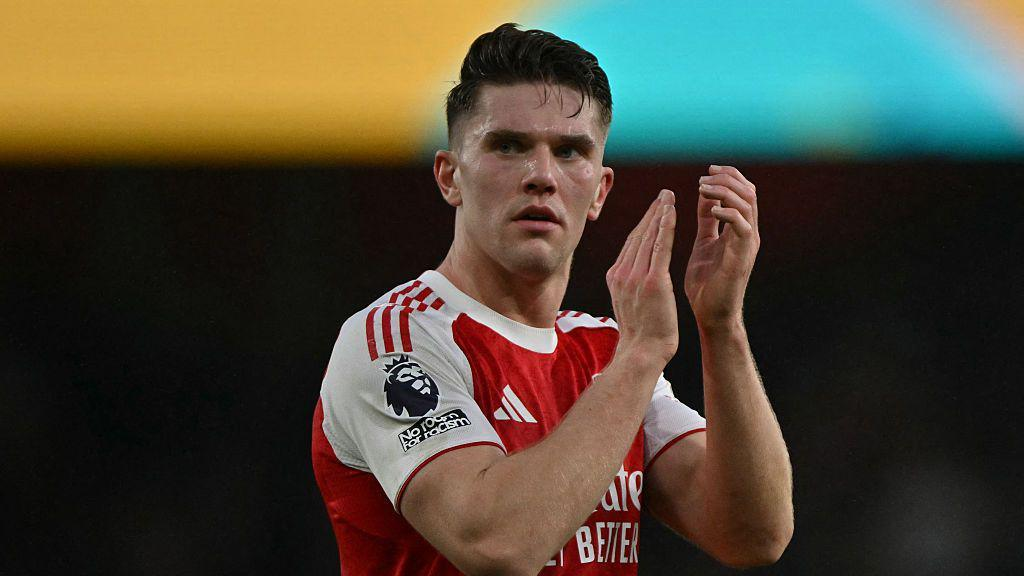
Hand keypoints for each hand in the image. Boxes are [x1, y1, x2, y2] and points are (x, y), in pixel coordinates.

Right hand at [606, 189, 678, 365]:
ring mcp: (635, 276)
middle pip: (637, 235)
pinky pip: (659, 247)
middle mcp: (622, 273)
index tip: (654, 210)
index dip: (643, 224)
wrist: (642, 353)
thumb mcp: (630, 305)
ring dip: (659, 213)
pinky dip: (665, 227)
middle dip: (651, 213)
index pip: (631, 244)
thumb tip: (635, 278)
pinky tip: (672, 212)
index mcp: (616, 277)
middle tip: (663, 194)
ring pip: (648, 236)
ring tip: (669, 197)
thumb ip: (631, 287)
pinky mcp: (652, 281)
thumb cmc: (642, 335)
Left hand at [684, 165, 759, 329]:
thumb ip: (707, 220)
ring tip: (703, 189)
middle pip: (749, 192)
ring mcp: (748, 245)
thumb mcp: (704, 242)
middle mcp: (749, 234)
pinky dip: (729, 212)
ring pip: (748, 204)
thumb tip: (705, 194)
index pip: (744, 192)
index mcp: (740, 229)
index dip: (729, 176)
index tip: (707, 171)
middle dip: (728, 178)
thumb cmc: (706, 283)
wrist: (710, 314)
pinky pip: (743, 227)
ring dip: (725, 191)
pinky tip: (712, 209)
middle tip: (704, 177)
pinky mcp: (742, 257)